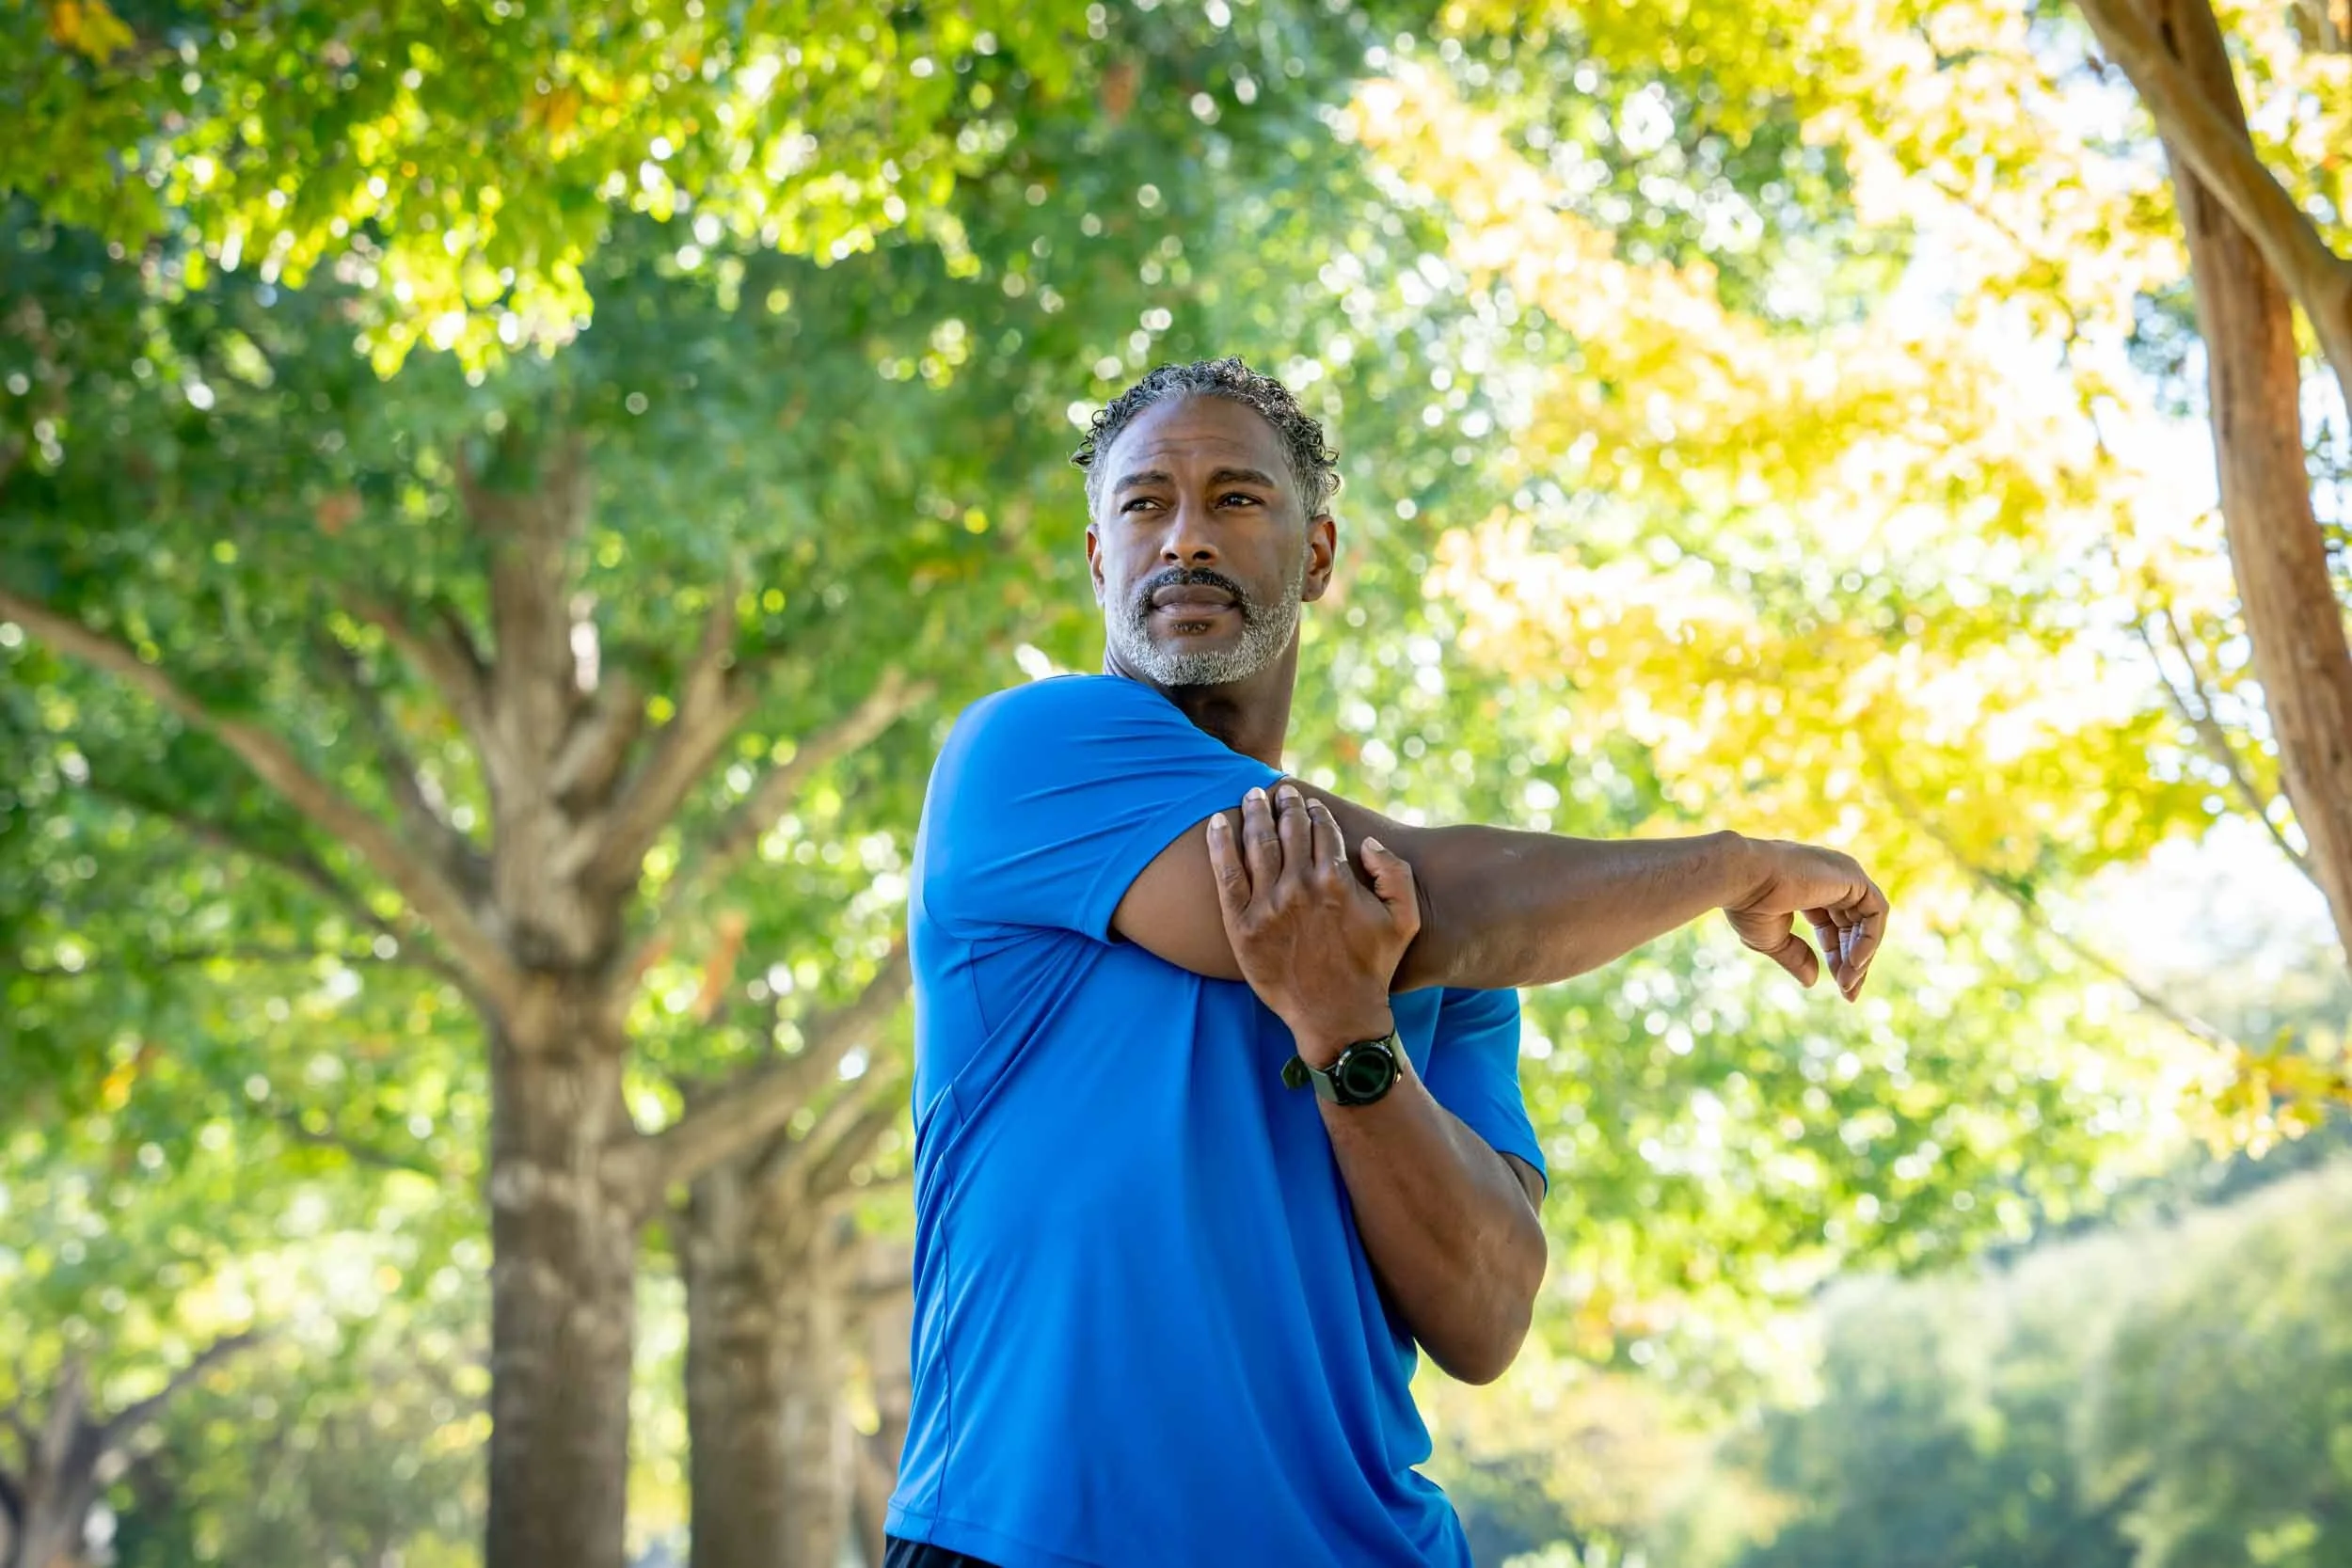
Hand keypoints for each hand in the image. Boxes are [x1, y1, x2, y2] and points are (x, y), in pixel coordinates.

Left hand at [1207, 783, 1419, 1064]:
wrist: (1336, 1015)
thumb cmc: (1372, 967)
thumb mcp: (1404, 919)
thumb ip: (1395, 874)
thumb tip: (1366, 844)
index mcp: (1337, 881)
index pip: (1321, 830)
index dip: (1314, 811)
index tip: (1308, 803)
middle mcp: (1300, 888)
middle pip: (1288, 830)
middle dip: (1283, 805)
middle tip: (1279, 792)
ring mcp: (1268, 906)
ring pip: (1257, 845)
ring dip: (1253, 814)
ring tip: (1251, 797)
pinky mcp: (1243, 926)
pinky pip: (1225, 875)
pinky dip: (1219, 845)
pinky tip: (1216, 823)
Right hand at [1721, 837, 1889, 1000]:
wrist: (1740, 878)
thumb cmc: (1748, 904)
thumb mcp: (1773, 939)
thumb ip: (1796, 957)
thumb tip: (1812, 981)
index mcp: (1811, 888)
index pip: (1835, 926)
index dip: (1838, 957)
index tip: (1840, 987)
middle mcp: (1832, 878)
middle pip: (1855, 926)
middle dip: (1853, 961)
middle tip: (1848, 993)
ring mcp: (1844, 874)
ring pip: (1869, 921)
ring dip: (1861, 956)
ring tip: (1846, 983)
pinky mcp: (1852, 877)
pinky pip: (1876, 913)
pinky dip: (1869, 941)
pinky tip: (1853, 965)